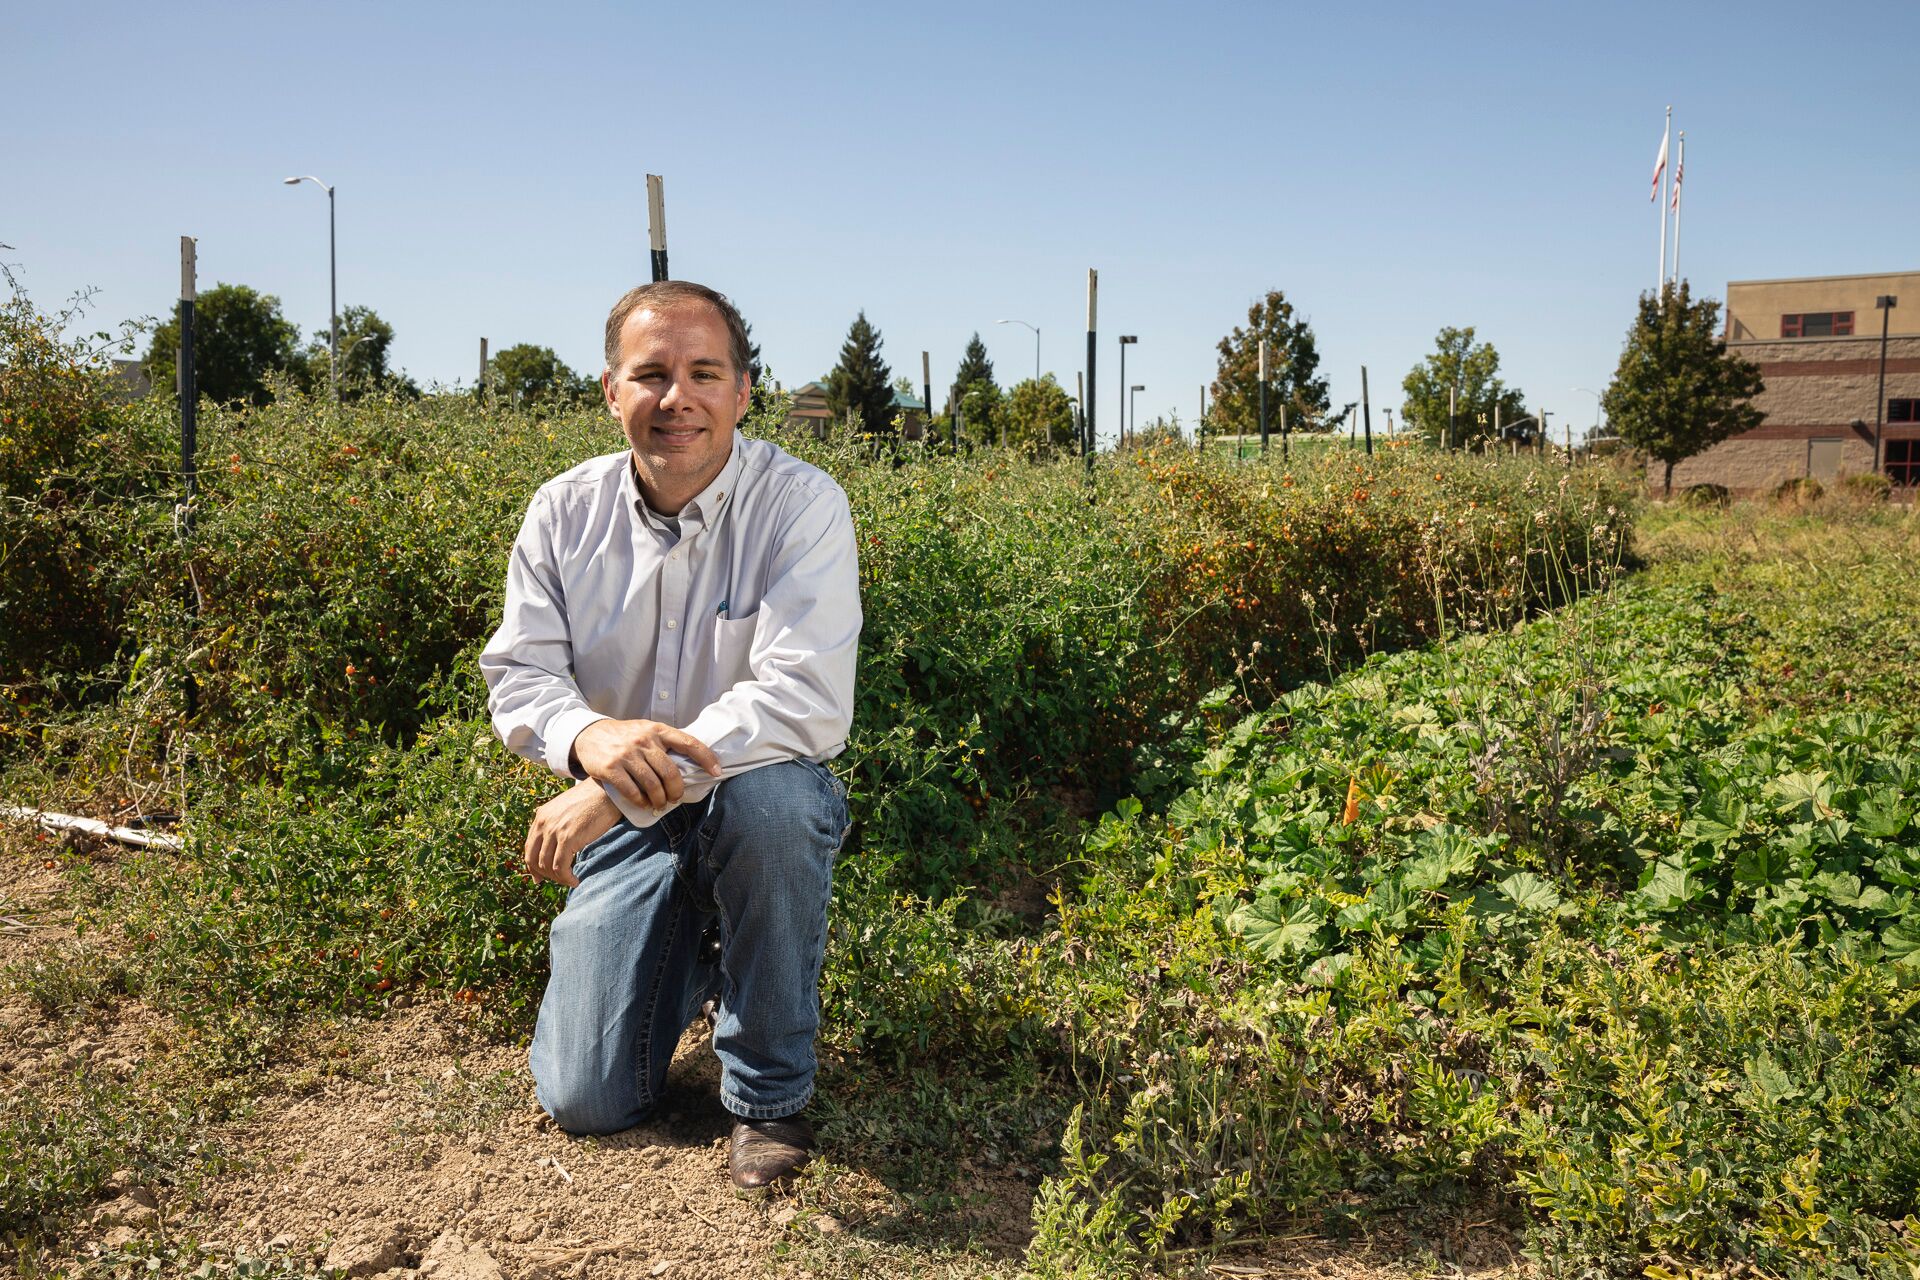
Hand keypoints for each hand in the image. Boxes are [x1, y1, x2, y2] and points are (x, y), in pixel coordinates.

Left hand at [524, 780, 620, 887]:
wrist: (607, 790)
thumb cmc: (592, 800)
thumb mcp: (566, 809)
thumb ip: (556, 822)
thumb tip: (554, 843)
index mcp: (541, 816)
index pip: (529, 847)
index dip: (533, 866)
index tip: (540, 878)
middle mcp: (543, 823)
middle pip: (534, 858)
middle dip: (544, 875)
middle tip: (558, 880)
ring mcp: (554, 830)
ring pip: (546, 865)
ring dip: (558, 879)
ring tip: (570, 881)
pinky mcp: (567, 838)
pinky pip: (560, 866)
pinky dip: (566, 878)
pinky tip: (575, 880)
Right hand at [570, 718, 722, 810]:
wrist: (589, 734)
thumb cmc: (624, 736)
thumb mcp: (646, 730)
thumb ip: (665, 742)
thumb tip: (692, 762)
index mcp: (658, 730)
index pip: (689, 743)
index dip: (706, 758)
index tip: (717, 772)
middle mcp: (644, 740)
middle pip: (670, 772)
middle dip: (677, 790)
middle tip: (676, 798)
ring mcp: (627, 754)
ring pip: (652, 785)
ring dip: (659, 799)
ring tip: (660, 804)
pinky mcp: (611, 768)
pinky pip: (632, 791)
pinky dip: (641, 801)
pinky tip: (643, 804)